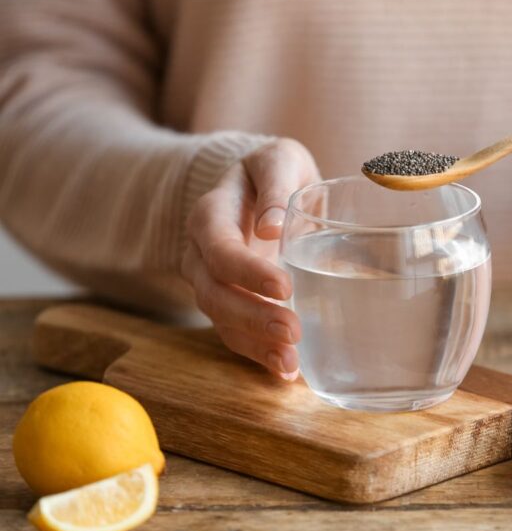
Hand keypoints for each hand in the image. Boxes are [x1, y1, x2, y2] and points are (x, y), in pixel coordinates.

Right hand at [181, 138, 319, 379]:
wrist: (261, 188)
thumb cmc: (274, 171)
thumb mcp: (279, 159)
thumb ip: (276, 183)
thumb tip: (271, 227)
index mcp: (210, 216)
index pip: (219, 249)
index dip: (246, 271)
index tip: (283, 286)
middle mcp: (201, 254)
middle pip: (214, 294)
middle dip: (251, 317)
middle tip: (292, 332)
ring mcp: (212, 283)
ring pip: (222, 321)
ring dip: (255, 345)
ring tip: (290, 363)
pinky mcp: (230, 304)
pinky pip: (237, 334)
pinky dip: (260, 354)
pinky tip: (287, 371)